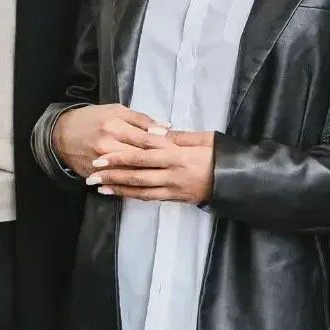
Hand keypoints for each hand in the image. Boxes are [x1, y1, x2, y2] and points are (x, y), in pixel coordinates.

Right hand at [52, 103, 167, 179]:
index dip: (164, 145)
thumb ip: (142, 120)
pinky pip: (116, 181)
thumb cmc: (92, 118)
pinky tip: (145, 184)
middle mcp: (107, 145)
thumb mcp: (115, 111)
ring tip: (164, 175)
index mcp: (114, 126)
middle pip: (140, 158)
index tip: (178, 149)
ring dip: (148, 174)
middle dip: (160, 162)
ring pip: (130, 172)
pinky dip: (131, 183)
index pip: (146, 139)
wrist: (61, 134)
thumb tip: (167, 127)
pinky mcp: (94, 175)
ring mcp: (100, 163)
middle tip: (177, 165)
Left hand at [86, 130, 216, 203]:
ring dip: (117, 186)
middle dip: (113, 171)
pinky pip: (149, 197)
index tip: (103, 154)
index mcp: (178, 153)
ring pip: (140, 187)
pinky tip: (118, 193)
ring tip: (98, 185)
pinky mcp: (175, 198)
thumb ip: (179, 136)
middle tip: (92, 172)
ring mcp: (173, 187)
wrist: (237, 181)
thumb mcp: (204, 138)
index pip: (144, 150)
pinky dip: (131, 195)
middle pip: (137, 170)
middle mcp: (172, 171)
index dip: (122, 153)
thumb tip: (156, 132)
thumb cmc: (221, 155)